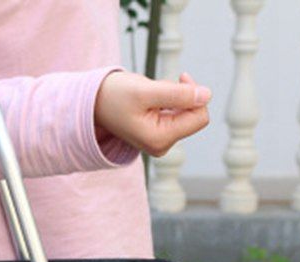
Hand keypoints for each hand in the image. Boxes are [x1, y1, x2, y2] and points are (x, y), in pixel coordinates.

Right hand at [94, 71, 210, 156]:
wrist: (92, 103)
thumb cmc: (114, 96)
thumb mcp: (146, 91)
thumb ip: (178, 94)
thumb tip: (207, 95)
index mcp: (160, 139)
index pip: (200, 117)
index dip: (195, 94)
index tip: (180, 78)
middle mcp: (161, 145)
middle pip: (194, 116)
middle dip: (183, 96)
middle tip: (163, 85)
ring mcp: (158, 141)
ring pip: (185, 113)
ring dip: (174, 97)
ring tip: (150, 95)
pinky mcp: (156, 134)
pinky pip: (175, 114)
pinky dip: (168, 102)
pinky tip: (149, 100)